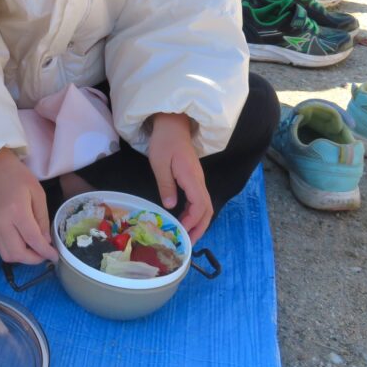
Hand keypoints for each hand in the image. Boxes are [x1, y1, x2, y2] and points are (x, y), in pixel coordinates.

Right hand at [0, 148, 58, 264]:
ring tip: (34, 250)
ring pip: (6, 254)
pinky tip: (24, 244)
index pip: (32, 239)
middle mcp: (3, 222)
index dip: (45, 251)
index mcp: (17, 211)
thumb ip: (42, 218)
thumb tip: (46, 240)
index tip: (55, 256)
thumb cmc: (18, 176)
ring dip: (22, 258)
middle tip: (45, 254)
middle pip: (16, 252)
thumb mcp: (38, 193)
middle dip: (33, 259)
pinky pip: (1, 248)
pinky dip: (13, 252)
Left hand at [147, 113, 212, 243]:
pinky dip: (194, 213)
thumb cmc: (164, 141)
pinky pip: (199, 199)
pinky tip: (184, 219)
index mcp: (192, 177)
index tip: (183, 233)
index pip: (200, 205)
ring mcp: (198, 179)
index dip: (193, 221)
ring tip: (186, 235)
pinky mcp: (193, 178)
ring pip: (205, 205)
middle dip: (200, 228)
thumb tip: (171, 207)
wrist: (173, 124)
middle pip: (207, 209)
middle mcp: (199, 180)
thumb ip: (166, 185)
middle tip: (188, 243)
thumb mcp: (159, 163)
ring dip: (198, 222)